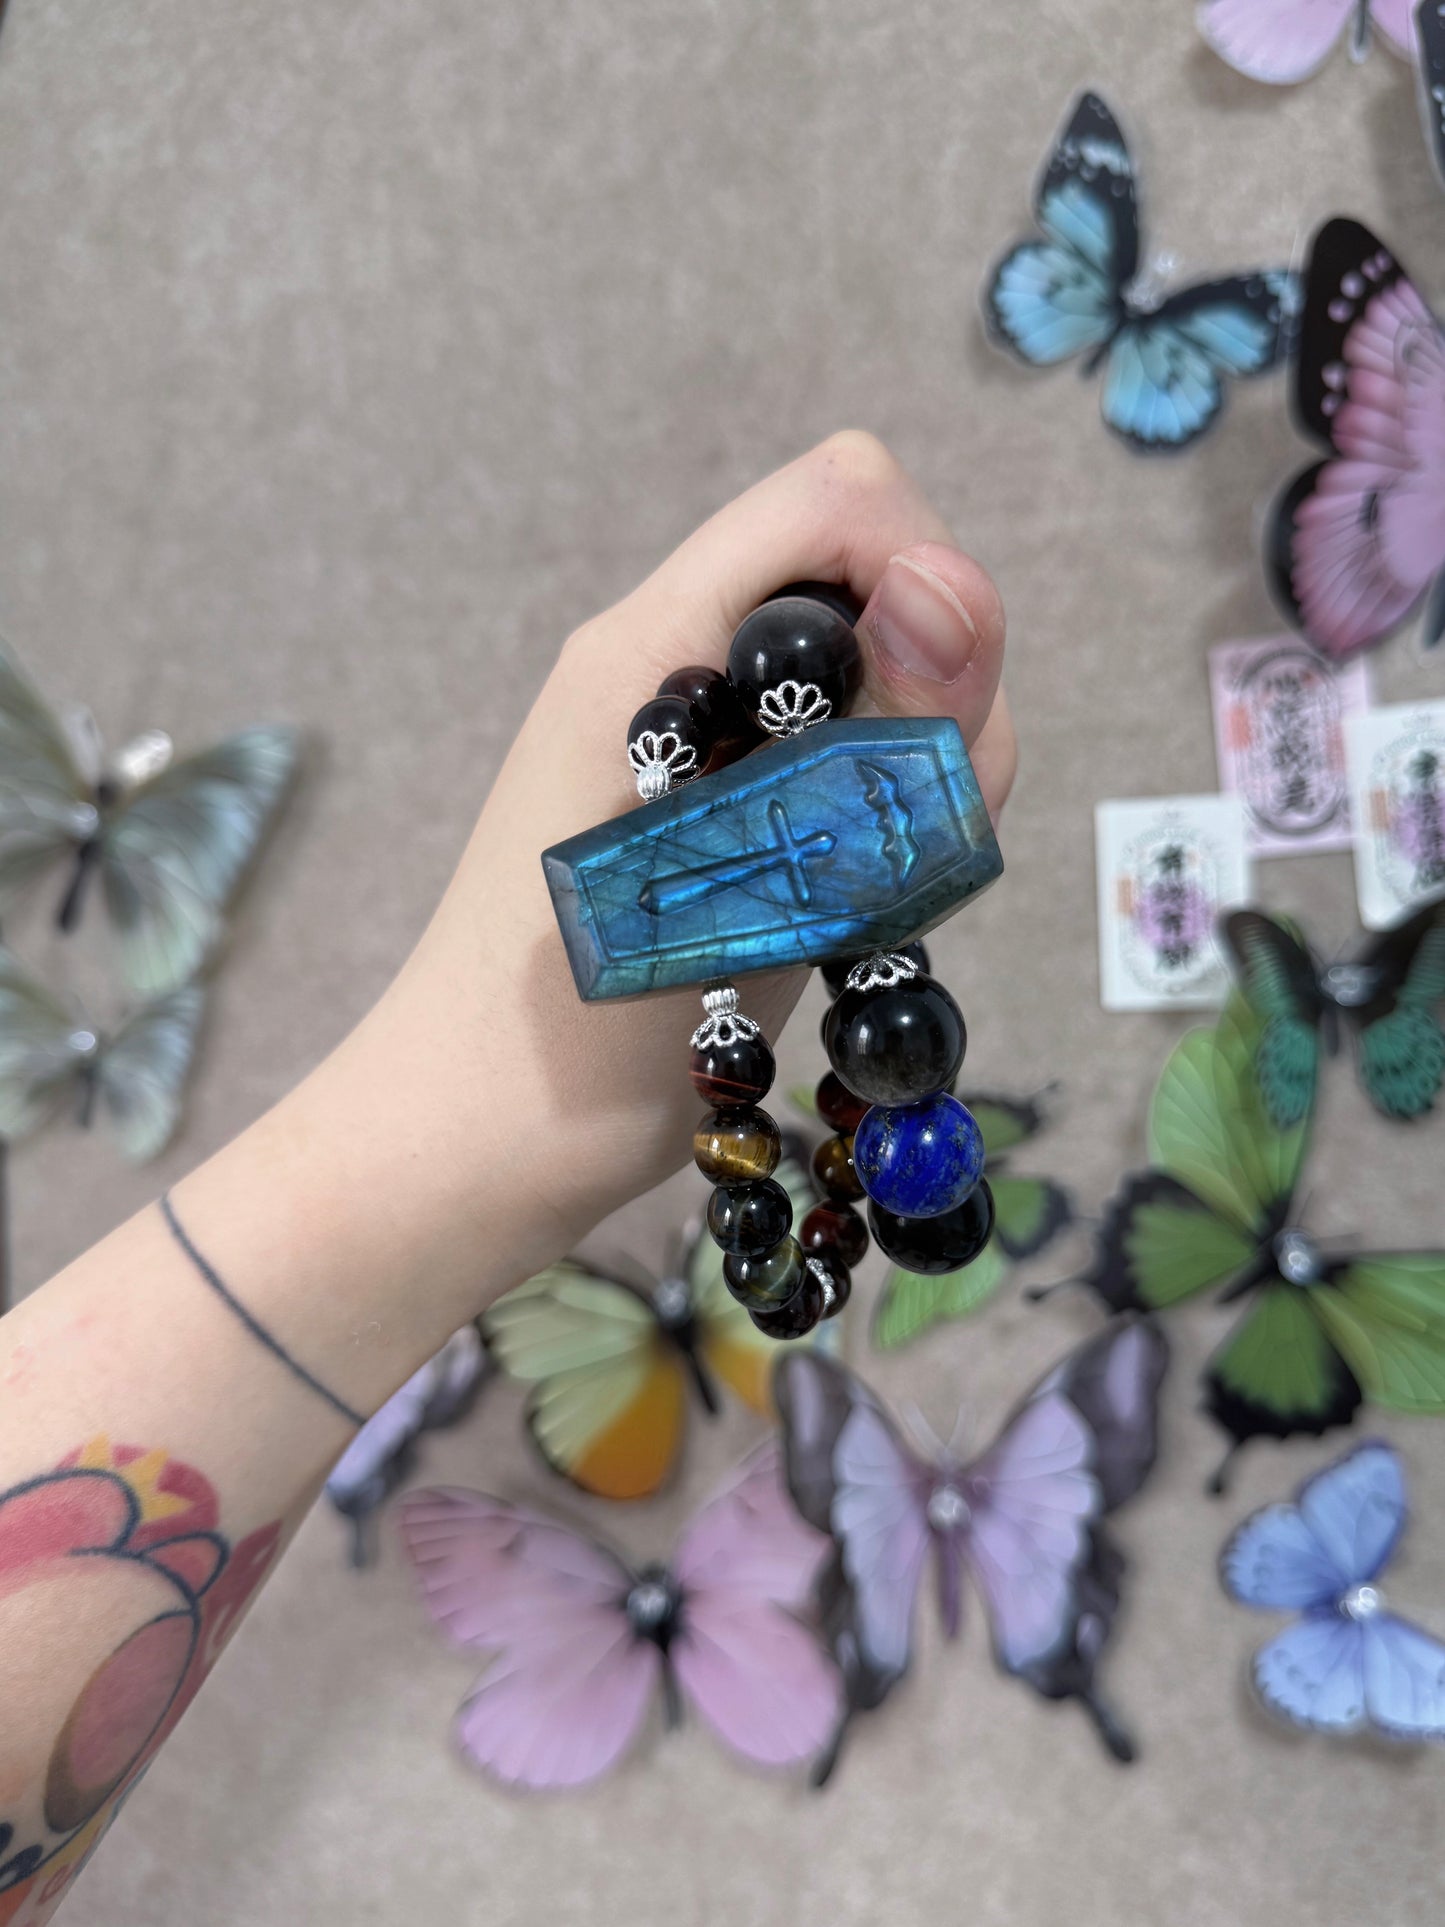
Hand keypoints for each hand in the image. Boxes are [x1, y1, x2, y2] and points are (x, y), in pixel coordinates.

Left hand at [197, 433, 1013, 1395]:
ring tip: (854, 887)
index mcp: (658, 637)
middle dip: (930, 689)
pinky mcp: (715, 813)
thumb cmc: (587, 1020)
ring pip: (870, 683)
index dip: (925, 571)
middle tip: (886, 827)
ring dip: (908, 772)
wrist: (476, 1142)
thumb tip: (951, 584)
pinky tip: (837, 904)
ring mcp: (694, 740)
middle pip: (869, 584)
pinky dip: (874, 820)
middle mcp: (677, 660)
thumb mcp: (751, 867)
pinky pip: (836, 761)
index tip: (936, 707)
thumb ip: (868, 728)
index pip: (840, 496)